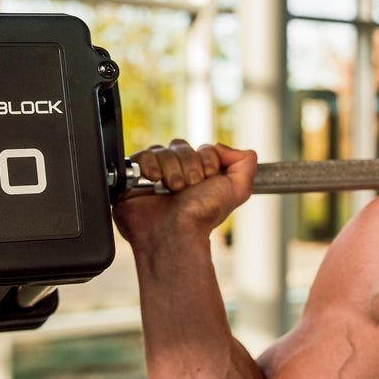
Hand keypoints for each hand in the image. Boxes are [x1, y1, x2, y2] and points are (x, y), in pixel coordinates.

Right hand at [113, 139, 256, 248]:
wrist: (174, 233)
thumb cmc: (202, 216)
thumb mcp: (238, 190)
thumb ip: (246, 162)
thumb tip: (223, 145)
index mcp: (198, 175)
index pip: (202, 148)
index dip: (207, 161)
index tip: (206, 181)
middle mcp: (176, 173)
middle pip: (181, 145)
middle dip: (189, 166)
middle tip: (187, 188)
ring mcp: (153, 176)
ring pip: (162, 150)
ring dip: (171, 170)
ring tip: (171, 191)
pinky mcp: (132, 179)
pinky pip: (141, 156)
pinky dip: (149, 166)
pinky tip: (153, 183)